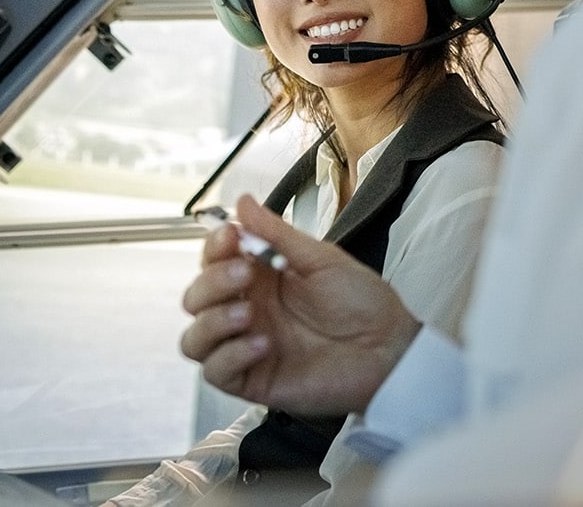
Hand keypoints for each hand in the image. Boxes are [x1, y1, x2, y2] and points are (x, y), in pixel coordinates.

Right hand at [181, 195, 420, 414]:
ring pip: (194, 339)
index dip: (213, 248)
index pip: (213, 261)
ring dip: (212, 321)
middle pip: (196, 298)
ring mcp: (246, 347)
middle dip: (212, 283)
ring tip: (248, 315)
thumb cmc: (362, 301)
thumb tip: (242, 201)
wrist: (388, 347)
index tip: (231, 236)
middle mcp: (247, 311)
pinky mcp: (254, 380)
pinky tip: (263, 344)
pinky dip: (230, 355)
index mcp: (260, 278)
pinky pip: (216, 371)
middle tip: (245, 275)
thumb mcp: (320, 260)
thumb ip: (277, 235)